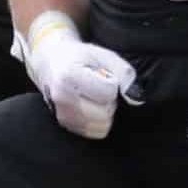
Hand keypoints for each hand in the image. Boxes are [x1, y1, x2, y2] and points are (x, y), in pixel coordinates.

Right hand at [24, 13, 134, 139]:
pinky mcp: (65, 125)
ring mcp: (62, 114)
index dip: (113, 83)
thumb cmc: (80, 57)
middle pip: (106, 112)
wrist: (51, 63)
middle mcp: (63, 98)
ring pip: (102, 126)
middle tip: (100, 87)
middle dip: (109, 100)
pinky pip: (95, 132)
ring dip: (105, 113)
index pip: (108, 91)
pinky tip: (90, 106)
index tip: (104, 75)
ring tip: (94, 97)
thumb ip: (124, 73)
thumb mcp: (104, 55)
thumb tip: (136, 98)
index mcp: (70, 76)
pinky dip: (98, 121)